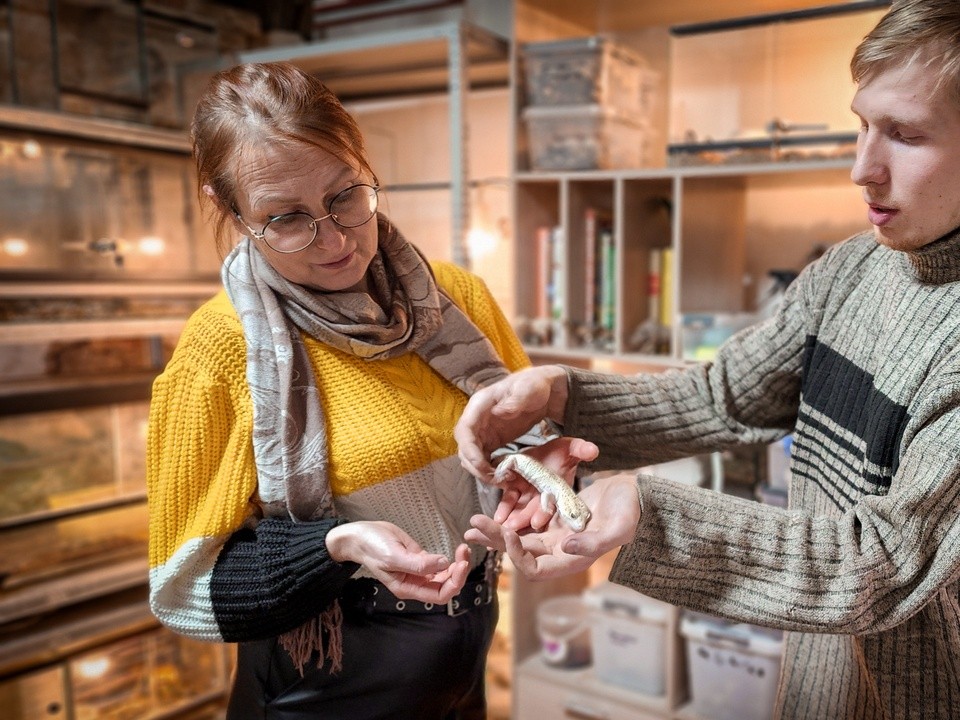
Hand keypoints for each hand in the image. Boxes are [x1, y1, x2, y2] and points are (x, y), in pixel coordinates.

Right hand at [326, 521, 470, 602]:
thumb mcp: (394, 556)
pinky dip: (450, 559)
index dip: (454, 582)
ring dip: (456, 564)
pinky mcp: (419, 558)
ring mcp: (418, 571)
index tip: (461, 564)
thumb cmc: (372, 548)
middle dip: (458, 572)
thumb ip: (418, 563)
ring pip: (444, 575)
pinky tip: (455, 550)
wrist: (359, 536)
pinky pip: (438, 564)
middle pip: (445, 586)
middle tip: (464, 552)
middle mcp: (415, 583)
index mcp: (409, 588)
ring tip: (462, 549)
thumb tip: (443, 563)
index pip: (439, 594)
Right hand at [455, 365, 568, 481]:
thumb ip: (515, 400)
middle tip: (496, 479)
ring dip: (482, 472)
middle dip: (476, 466)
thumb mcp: (528, 389)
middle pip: (465, 448)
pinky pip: (483, 459)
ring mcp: (482, 432)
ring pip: (471, 457)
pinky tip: (505, 477)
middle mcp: (476, 419)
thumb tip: (498, 412)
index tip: (481, 465)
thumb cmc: (533, 386)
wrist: (542, 392)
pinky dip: (490, 470)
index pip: (464, 430)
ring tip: (504, 481)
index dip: (469, 450)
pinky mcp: (491, 441)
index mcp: (479, 405)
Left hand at [464, 474, 639, 580]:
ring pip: (520, 539)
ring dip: (497, 533)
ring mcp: (557, 536)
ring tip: (474, 524)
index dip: (518, 557)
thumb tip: (566, 547)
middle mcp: (562, 552)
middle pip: (520, 554)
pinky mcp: (556, 520)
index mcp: (574, 559)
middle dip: (496, 541)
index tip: (508, 534)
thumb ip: (595, 542)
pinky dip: (510, 520)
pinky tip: (494, 513)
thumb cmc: (633, 511)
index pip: (536, 569)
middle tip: (472, 526)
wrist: (638, 496)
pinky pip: (527, 524)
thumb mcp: (619, 526)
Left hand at [493, 436, 598, 531]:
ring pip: (521, 508)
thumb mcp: (571, 448)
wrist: (548, 449)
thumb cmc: (563, 451)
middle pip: (534, 510)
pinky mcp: (515, 488)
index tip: (536, 522)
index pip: (553, 503)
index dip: (545, 512)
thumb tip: (593, 450)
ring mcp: (529, 494)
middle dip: (524, 519)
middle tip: (513, 528)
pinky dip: (504, 508)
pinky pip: (509, 500)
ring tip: (503, 525)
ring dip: (513, 517)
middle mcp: (544, 496)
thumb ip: (580, 449)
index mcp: (559, 491)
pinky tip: (498, 516)